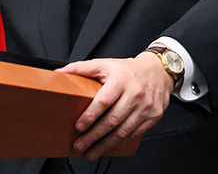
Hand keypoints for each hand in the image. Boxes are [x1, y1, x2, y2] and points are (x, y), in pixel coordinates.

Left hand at [57, 52, 172, 160]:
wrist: (158, 71)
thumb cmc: (127, 69)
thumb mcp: (104, 64)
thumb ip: (81, 68)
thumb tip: (59, 72)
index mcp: (121, 80)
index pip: (103, 101)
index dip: (90, 115)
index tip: (79, 127)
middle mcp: (135, 94)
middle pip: (112, 120)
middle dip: (94, 136)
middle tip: (80, 145)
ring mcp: (146, 107)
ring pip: (123, 131)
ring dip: (105, 145)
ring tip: (91, 152)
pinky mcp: (153, 117)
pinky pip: (134, 134)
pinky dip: (120, 142)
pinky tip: (109, 146)